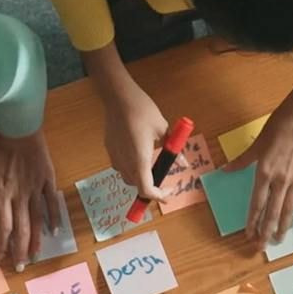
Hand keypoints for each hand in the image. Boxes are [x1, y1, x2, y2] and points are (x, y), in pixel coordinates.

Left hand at [0, 127, 60, 269]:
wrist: (17, 124)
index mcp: (1, 194)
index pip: (3, 226)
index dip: (3, 244)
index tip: (2, 256)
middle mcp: (20, 196)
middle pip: (21, 229)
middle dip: (20, 250)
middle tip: (20, 267)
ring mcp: (35, 189)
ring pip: (37, 220)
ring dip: (36, 240)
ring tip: (36, 256)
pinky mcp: (47, 180)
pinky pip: (52, 202)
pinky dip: (54, 217)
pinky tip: (54, 231)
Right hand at [102, 78, 168, 201]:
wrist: (119, 97)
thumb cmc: (143, 111)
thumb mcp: (164, 130)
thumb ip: (172, 150)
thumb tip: (182, 163)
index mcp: (140, 160)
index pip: (146, 190)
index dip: (158, 197)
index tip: (167, 194)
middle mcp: (125, 162)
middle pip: (137, 186)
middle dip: (150, 186)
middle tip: (163, 177)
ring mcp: (115, 157)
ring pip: (128, 177)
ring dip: (140, 177)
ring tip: (152, 165)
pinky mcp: (110, 150)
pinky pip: (121, 166)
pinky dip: (131, 167)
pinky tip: (138, 152)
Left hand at [226, 80, 292, 243]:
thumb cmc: (278, 126)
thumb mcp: (257, 143)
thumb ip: (242, 161)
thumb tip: (226, 170)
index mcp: (264, 173)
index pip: (257, 203)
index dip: (252, 221)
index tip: (248, 235)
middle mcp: (280, 180)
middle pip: (272, 212)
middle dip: (266, 231)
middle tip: (262, 246)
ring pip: (289, 209)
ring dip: (284, 226)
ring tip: (280, 240)